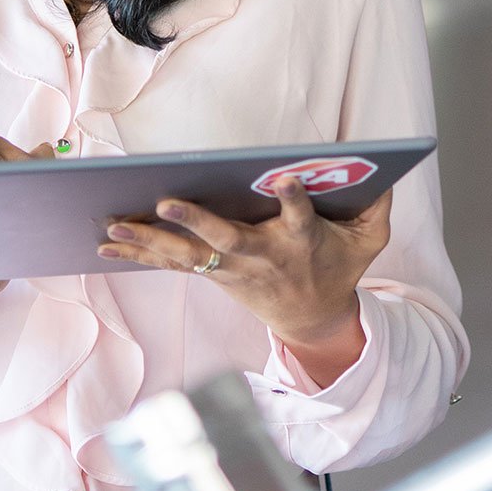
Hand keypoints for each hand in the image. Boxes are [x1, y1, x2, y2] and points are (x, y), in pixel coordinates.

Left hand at [97, 177, 390, 384]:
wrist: (313, 319)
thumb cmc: (339, 267)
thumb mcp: (371, 241)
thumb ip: (379, 206)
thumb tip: (385, 171)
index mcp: (302, 241)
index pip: (300, 218)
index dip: (293, 200)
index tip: (284, 180)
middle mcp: (263, 257)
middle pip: (227, 240)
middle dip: (196, 221)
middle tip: (166, 201)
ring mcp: (233, 270)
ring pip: (189, 256)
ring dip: (150, 241)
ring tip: (113, 224)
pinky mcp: (213, 275)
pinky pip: (172, 265)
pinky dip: (138, 255)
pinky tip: (106, 244)